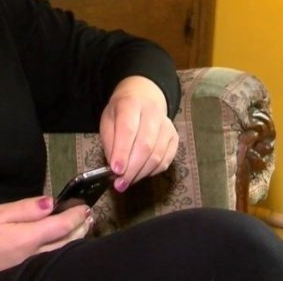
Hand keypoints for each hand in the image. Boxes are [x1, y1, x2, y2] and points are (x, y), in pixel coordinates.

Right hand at [0, 196, 91, 280]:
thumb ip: (26, 208)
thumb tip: (50, 203)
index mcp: (29, 238)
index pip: (62, 225)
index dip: (76, 215)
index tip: (84, 205)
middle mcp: (34, 254)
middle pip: (66, 242)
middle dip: (80, 228)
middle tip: (89, 216)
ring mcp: (28, 265)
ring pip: (59, 252)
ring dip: (73, 239)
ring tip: (80, 229)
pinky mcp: (21, 270)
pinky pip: (49, 258)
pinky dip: (60, 248)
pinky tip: (58, 243)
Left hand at [100, 76, 177, 191]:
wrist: (142, 99)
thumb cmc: (121, 113)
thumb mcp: (108, 121)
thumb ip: (110, 143)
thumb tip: (115, 168)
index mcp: (132, 104)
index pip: (128, 129)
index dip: (122, 151)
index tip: (115, 170)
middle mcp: (153, 112)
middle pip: (145, 145)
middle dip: (132, 168)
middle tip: (120, 183)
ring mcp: (167, 125)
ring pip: (157, 155)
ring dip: (141, 173)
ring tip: (127, 182)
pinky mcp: (174, 137)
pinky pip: (165, 161)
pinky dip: (152, 172)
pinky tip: (140, 174)